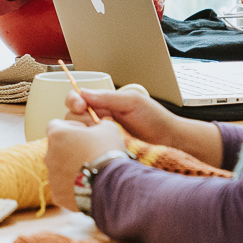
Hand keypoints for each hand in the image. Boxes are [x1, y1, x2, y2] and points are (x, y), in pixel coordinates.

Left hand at [45, 118, 126, 214]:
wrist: (111, 183)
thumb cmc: (107, 151)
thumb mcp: (108, 128)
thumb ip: (99, 124)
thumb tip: (101, 125)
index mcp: (57, 135)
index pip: (56, 125)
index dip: (70, 127)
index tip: (84, 133)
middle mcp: (49, 155)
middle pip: (56, 148)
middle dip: (70, 149)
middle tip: (89, 153)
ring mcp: (52, 177)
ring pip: (59, 169)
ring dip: (71, 168)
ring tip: (91, 172)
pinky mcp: (57, 194)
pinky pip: (63, 187)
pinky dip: (72, 186)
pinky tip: (88, 186)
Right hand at [66, 85, 220, 164]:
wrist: (170, 140)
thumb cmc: (155, 119)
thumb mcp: (132, 103)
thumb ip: (108, 98)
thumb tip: (83, 93)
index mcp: (104, 102)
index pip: (78, 98)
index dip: (74, 100)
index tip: (80, 105)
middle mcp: (99, 118)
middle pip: (72, 116)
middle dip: (78, 119)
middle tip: (92, 123)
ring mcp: (101, 135)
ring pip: (78, 133)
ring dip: (83, 133)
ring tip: (98, 136)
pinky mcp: (104, 149)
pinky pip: (88, 147)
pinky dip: (88, 146)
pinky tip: (96, 148)